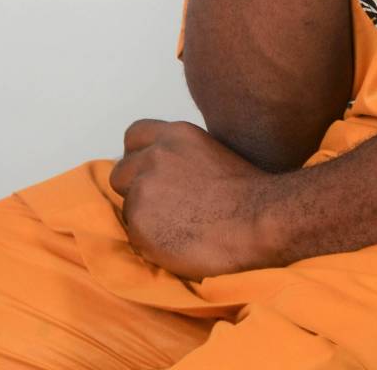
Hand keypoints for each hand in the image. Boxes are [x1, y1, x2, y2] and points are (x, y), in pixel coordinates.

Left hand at [109, 118, 280, 278]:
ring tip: (177, 226)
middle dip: (134, 189)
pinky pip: (133, 235)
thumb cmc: (245, 192)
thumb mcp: (209, 151)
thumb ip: (178, 155)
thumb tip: (163, 171)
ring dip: (144, 217)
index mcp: (175, 135)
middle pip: (121, 172)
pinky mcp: (139, 224)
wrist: (255, 220)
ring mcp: (143, 190)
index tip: (148, 172)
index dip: (137, 156)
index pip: (133, 136)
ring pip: (127, 206)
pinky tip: (178, 241)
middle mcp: (154, 156)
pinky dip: (150, 242)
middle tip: (161, 206)